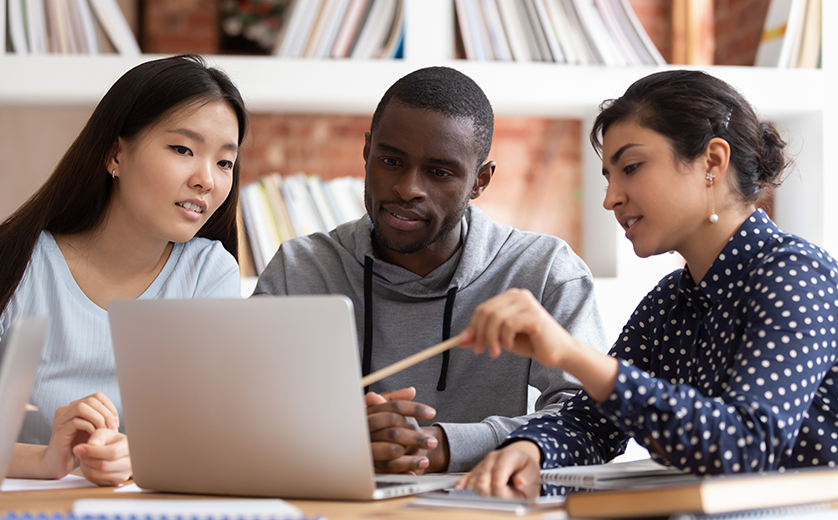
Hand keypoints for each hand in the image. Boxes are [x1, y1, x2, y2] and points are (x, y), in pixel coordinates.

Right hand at [41, 392, 119, 478]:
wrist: (57, 464)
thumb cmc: (78, 448)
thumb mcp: (93, 432)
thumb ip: (100, 422)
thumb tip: (116, 417)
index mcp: (76, 407)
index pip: (97, 396)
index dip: (110, 407)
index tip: (115, 422)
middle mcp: (67, 409)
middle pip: (91, 399)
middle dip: (106, 413)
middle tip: (112, 428)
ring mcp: (61, 419)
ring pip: (82, 407)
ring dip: (98, 418)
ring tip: (103, 431)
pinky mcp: (59, 430)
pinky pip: (76, 421)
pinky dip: (89, 427)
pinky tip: (93, 436)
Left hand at [74, 428, 131, 485]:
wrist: (120, 452)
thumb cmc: (113, 441)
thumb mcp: (107, 433)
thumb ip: (99, 436)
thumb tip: (92, 444)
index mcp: (130, 449)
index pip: (112, 453)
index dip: (93, 451)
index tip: (79, 448)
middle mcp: (129, 464)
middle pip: (103, 465)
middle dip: (86, 458)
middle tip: (78, 451)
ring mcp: (123, 475)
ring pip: (97, 474)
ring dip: (85, 466)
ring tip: (83, 457)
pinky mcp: (114, 483)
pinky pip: (96, 480)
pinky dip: (87, 472)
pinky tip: (88, 464)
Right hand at [365, 387, 445, 473]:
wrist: (356, 447)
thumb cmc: (374, 425)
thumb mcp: (381, 409)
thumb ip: (395, 399)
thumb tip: (411, 391)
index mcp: (369, 411)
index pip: (395, 407)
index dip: (415, 409)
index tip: (431, 413)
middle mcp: (365, 428)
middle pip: (395, 431)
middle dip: (415, 437)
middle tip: (432, 442)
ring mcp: (365, 446)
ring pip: (392, 450)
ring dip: (412, 457)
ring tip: (425, 461)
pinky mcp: (367, 464)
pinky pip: (388, 468)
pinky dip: (403, 469)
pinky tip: (413, 471)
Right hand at [455, 440, 541, 497]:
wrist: (520, 458)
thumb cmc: (525, 468)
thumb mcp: (534, 472)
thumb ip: (527, 478)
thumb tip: (519, 481)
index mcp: (509, 456)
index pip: (498, 476)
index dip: (500, 491)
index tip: (505, 497)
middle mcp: (493, 457)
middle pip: (483, 481)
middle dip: (490, 494)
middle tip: (499, 499)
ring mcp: (483, 462)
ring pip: (473, 481)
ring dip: (480, 493)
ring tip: (492, 496)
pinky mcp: (476, 469)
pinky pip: (466, 478)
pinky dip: (464, 486)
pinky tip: (462, 491)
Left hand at [458, 289, 619, 402]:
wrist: (559, 354)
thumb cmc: (531, 344)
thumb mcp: (501, 340)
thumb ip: (482, 336)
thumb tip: (459, 340)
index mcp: (511, 297)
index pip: (483, 308)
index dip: (473, 326)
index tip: (469, 344)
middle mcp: (519, 295)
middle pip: (486, 311)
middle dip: (479, 334)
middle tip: (480, 351)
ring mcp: (527, 303)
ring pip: (495, 319)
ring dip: (491, 339)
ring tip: (496, 352)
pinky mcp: (534, 315)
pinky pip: (508, 325)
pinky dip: (505, 339)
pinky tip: (511, 346)